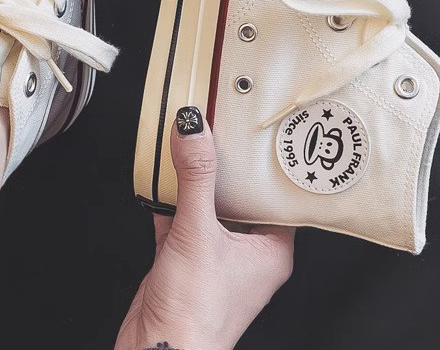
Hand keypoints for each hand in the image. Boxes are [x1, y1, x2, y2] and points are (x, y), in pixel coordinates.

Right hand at [116, 107, 294, 349]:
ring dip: (195, 179)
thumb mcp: (198, 232)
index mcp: (271, 250)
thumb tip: (193, 130)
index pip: (278, 196)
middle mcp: (247, 254)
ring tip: (191, 143)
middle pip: (240, 195)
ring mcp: (215, 256)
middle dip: (227, 165)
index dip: (267, 164)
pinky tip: (161, 177)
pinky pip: (180, 217)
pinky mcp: (184, 259)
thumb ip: (195, 177)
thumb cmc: (195, 314)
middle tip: (221, 126)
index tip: (257, 131)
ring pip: (208, 205)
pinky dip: (170, 197)